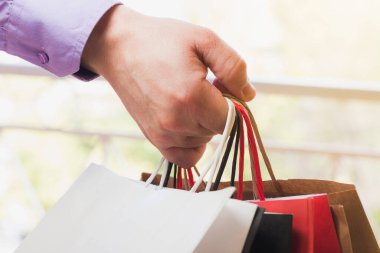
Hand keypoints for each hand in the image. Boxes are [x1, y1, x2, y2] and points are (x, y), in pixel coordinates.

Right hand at [81, 5, 254, 167]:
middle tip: (204, 85)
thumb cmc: (160, 41)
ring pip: (204, 141)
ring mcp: (163, 134)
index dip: (234, 102)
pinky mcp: (154, 139)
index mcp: (192, 98)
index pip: (232, 118)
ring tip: (190, 97)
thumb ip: (233, 67)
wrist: (119, 48)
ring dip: (205, 123)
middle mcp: (177, 123)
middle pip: (219, 129)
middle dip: (218, 108)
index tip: (222, 85)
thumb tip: (248, 96)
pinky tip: (189, 123)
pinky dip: (193, 145)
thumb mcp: (204, 39)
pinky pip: (185, 158)